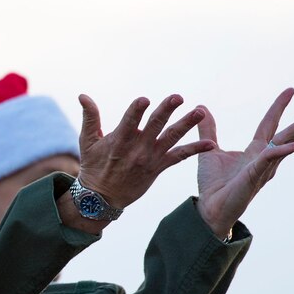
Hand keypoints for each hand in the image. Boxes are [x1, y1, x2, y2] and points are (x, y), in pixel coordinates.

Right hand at [76, 93, 216, 208]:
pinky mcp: (159, 167)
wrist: (102, 198)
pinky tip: (211, 144)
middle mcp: (137, 149)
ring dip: (186, 124)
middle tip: (177, 97)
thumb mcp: (88, 141)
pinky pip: (180, 157)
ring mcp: (150, 158)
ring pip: (171, 138)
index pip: (129, 123)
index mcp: (119, 141)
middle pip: (154, 126)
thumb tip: (83, 95)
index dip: (136, 112)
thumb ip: (90, 117)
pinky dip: (195, 150)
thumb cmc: (93, 166)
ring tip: (200, 112)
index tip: (144, 100)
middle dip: (166, 110)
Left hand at [194, 88, 293, 238]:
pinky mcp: (255, 176)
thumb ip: (209, 130)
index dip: (280, 106)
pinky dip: (282, 151)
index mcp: (256, 150)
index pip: (271, 122)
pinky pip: (269, 160)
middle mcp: (264, 157)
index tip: (292, 89)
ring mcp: (263, 167)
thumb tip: (203, 108)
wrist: (209, 209)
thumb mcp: (210, 149)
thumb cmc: (213, 185)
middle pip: (291, 133)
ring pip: (286, 143)